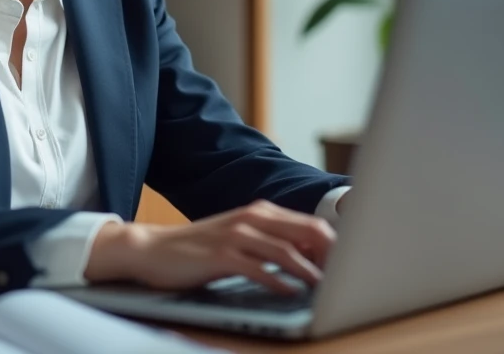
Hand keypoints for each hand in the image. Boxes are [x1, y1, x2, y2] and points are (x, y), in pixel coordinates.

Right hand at [84, 199, 335, 293]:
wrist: (153, 249)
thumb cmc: (199, 249)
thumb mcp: (239, 240)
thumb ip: (271, 243)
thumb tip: (311, 258)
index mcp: (260, 212)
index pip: (309, 224)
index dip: (334, 245)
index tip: (351, 265)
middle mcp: (251, 218)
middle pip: (305, 232)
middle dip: (331, 255)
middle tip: (348, 277)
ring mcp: (235, 234)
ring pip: (285, 250)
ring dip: (310, 270)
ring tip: (326, 288)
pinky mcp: (220, 255)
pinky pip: (257, 267)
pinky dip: (277, 280)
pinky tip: (290, 292)